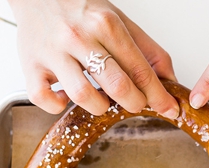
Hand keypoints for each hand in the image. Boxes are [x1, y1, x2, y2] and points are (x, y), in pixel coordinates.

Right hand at [8, 0, 179, 117]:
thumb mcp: (121, 22)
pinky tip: (66, 99)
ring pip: (84, 97)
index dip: (159, 96)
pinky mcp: (31, 65)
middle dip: (134, 103)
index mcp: (106, 25)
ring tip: (103, 99)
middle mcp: (79, 37)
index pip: (141, 71)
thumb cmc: (82, 11)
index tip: (170, 110)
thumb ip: (149, 52)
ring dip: (100, 107)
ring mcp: (53, 52)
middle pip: (117, 86)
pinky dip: (57, 106)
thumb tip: (171, 82)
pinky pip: (43, 98)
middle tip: (135, 103)